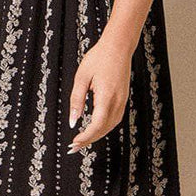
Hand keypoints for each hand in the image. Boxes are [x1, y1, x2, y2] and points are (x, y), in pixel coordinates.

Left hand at [68, 34, 132, 152]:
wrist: (118, 46)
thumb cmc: (98, 58)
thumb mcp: (81, 77)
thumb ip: (76, 100)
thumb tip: (73, 121)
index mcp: (106, 96)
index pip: (97, 124)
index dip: (86, 137)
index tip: (74, 142)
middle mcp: (117, 101)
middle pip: (104, 129)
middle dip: (89, 140)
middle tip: (74, 148)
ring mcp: (122, 101)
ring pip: (110, 126)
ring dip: (97, 135)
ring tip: (82, 140)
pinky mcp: (123, 99)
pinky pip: (115, 119)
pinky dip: (104, 127)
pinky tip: (94, 128)